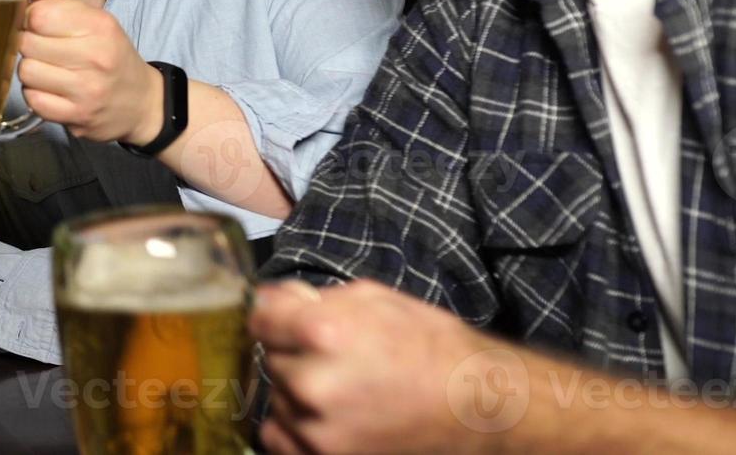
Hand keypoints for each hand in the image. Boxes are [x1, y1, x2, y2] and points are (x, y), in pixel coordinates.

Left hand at [16, 0, 163, 145]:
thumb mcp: (95, 20)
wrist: (142, 103)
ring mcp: (86, 90)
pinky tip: (50, 90)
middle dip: (29, 44)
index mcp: (99, 26)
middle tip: (42, 49)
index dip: (30, 18)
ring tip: (47, 70)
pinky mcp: (77, 116)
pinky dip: (36, 95)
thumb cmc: (111, 55)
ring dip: (31, 70)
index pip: (40, 15)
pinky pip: (33, 100)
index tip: (39, 24)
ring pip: (26, 72)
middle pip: (27, 43)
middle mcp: (95, 57)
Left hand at [250, 278, 511, 454]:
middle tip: (332, 356)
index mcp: (322, 332)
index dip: (276, 318)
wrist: (476, 405)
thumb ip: (312, 297)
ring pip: (277, 396)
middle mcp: (313, 383)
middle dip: (294, 353)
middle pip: (270, 358)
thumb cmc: (432, 346)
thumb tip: (268, 300)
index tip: (287, 322)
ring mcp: (317, 428)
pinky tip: (325, 415)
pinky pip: (279, 437)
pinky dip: (295, 426)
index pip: (259, 320)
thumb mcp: (374, 299)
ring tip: (342, 387)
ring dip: (297, 390)